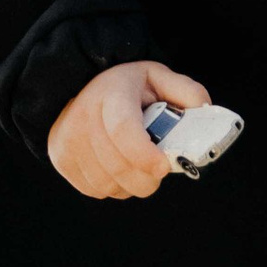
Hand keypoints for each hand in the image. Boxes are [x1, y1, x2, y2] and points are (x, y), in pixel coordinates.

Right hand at [47, 59, 211, 199]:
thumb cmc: (125, 85)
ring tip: (138, 167)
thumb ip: (184, 91)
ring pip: (107, 184)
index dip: (144, 155)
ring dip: (130, 184)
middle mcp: (84, 117)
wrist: (79, 84)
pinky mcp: (61, 159)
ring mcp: (69, 140)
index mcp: (112, 93)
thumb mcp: (156, 76)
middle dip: (147, 178)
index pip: (124, 131)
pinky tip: (118, 168)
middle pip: (118, 166)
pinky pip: (95, 190)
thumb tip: (205, 112)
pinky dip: (113, 187)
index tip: (163, 167)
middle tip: (159, 171)